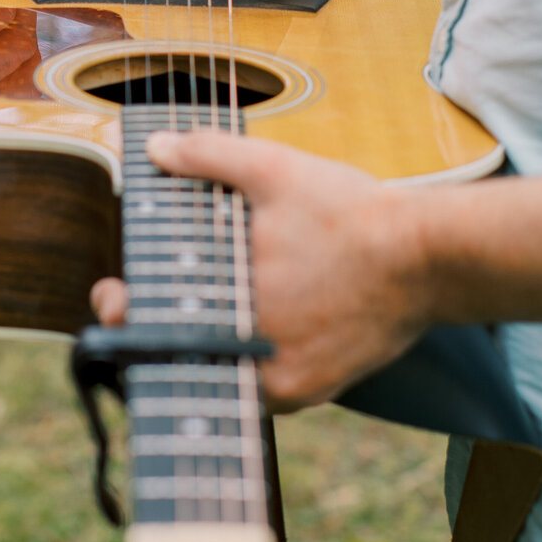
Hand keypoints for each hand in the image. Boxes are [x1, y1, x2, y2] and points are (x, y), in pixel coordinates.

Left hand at [90, 132, 431, 409]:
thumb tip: (155, 150)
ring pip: (219, 378)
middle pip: (178, 357)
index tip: (113, 292)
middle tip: (139, 301)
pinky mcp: (312, 391)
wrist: (428, 259)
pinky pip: (259, 390)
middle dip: (154, 326)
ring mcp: (281, 380)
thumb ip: (209, 158)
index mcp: (227, 304)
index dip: (120, 310)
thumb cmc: (350, 214)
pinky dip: (245, 366)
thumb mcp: (276, 169)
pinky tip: (240, 337)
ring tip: (197, 315)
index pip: (145, 327)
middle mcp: (250, 356)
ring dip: (202, 351)